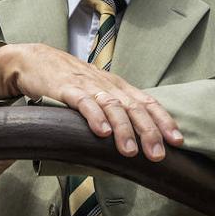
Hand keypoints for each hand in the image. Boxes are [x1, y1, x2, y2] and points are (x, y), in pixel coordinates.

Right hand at [0, 43, 182, 160]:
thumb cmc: (70, 80)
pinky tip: (101, 132)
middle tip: (158, 155)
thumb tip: (136, 139)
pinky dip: (94, 117)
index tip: (178, 142)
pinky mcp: (66, 89)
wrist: (36, 60)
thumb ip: (116, 110)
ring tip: (130, 151)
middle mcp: (108, 86)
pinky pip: (84, 103)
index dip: (164, 121)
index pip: (148, 103)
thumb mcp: (98, 92)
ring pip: (112, 107)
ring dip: (123, 129)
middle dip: (149, 132)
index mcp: (118, 87)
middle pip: (134, 108)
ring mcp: (88, 86)